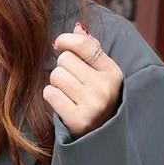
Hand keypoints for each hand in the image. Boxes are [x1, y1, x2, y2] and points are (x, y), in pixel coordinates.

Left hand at [45, 23, 123, 138]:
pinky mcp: (77, 119)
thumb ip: (90, 50)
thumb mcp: (102, 74)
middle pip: (65, 59)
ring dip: (57, 84)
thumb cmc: (97, 99)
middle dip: (63, 69)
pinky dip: (52, 97)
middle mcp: (105, 87)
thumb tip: (77, 27)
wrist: (101, 136)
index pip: (84, 44)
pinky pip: (50, 94)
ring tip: (69, 94)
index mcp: (113, 72)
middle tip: (72, 83)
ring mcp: (92, 104)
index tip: (59, 44)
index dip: (67, 40)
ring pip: (56, 76)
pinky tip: (64, 104)